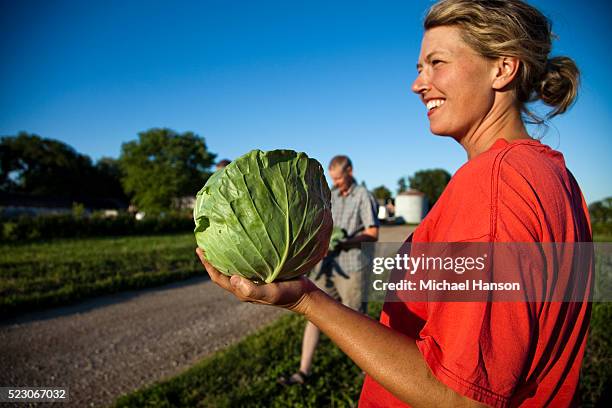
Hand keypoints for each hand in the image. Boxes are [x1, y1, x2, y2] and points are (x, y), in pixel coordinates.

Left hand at [196, 248, 318, 313]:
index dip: (208, 265)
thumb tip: (234, 278)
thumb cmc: (288, 294)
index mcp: (243, 291)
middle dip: (213, 258)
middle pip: (223, 271)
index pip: (219, 278)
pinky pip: (247, 261)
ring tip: (220, 239)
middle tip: (205, 242)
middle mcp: (245, 284)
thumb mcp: (271, 293)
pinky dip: (240, 252)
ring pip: (234, 265)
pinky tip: (243, 239)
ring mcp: (254, 279)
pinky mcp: (263, 272)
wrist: (305, 295)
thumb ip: (252, 289)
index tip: (200, 250)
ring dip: (225, 254)